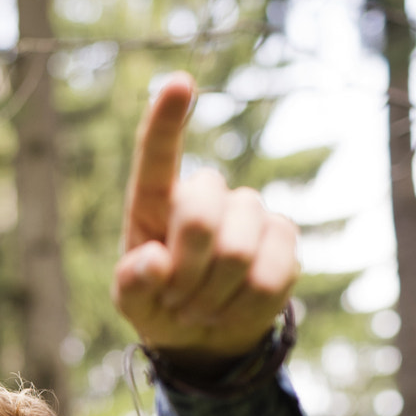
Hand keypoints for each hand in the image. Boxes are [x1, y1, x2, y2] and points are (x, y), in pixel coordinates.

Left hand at [114, 73, 300, 364]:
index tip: (180, 82)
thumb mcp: (132, 303)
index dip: (167, 120)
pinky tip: (233, 307)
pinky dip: (244, 307)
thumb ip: (131, 284)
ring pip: (237, 254)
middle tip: (176, 300)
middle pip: (199, 219)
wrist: (207, 332)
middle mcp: (206, 194)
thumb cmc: (160, 304)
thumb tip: (154, 261)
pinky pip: (269, 277)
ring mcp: (248, 211)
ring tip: (202, 306)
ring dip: (213, 296)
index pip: (157, 156)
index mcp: (156, 201)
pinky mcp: (283, 236)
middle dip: (186, 272)